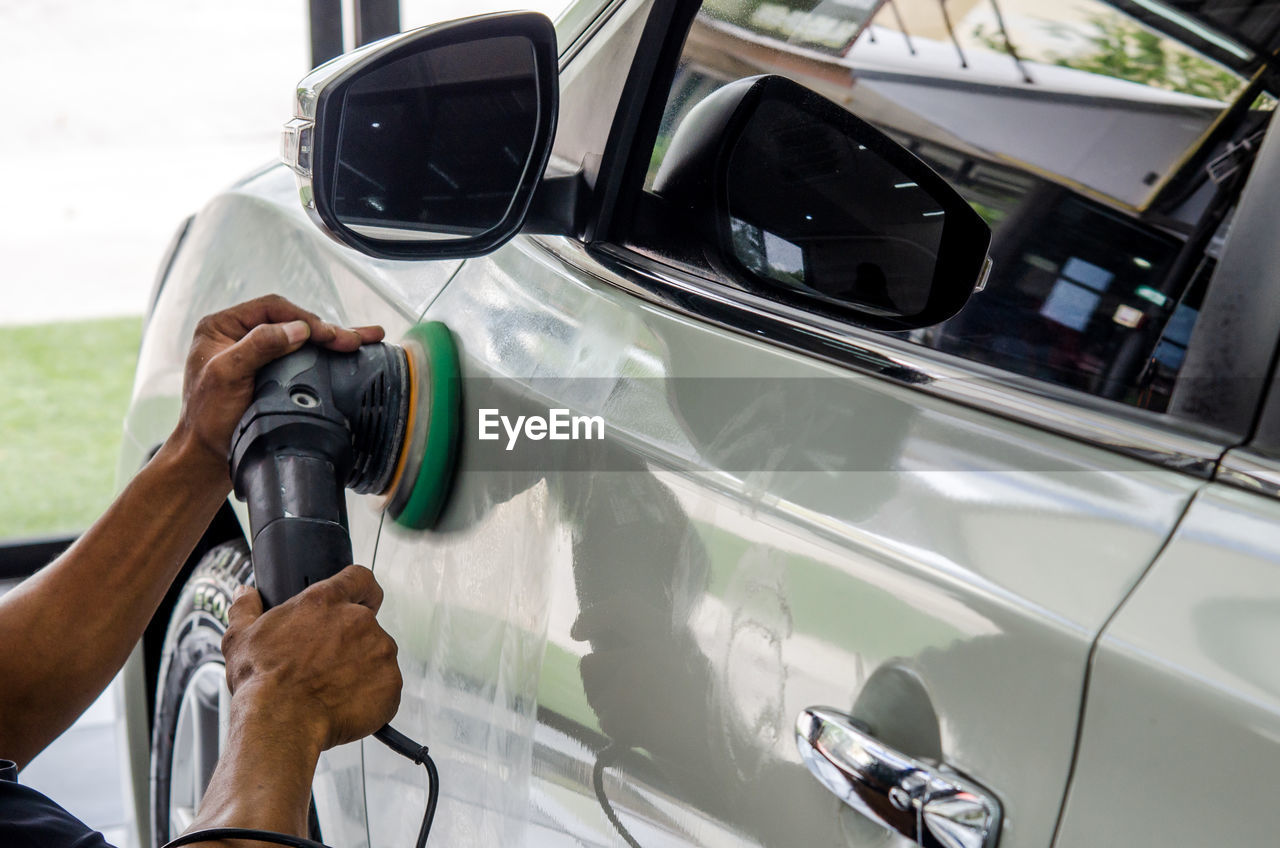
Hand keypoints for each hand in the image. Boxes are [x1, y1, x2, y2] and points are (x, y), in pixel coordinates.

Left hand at [172, 294, 384, 486]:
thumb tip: (297, 329)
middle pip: (291, 322)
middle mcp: (239, 335)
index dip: (304, 320)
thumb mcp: (227, 375)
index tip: (328, 335)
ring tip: (364, 338)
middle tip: (354, 340)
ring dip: (331, 339)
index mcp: (222, 326)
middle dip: (326, 330)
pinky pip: (301, 357)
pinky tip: (344, 353)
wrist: (209, 457)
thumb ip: (259, 345)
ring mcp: (256, 354)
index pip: (272, 310)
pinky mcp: (270, 373)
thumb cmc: (207, 418)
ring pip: (300, 339)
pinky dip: (324, 355)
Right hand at [221, 565, 401, 750]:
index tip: (361, 600)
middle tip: (325, 666)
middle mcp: (359, 621)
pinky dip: (371, 696)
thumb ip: (246, 609)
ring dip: (362, 669)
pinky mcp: (390, 684)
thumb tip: (245, 594)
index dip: (362, 590)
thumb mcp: (240, 638)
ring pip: (377, 656)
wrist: (280, 723)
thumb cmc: (262, 682)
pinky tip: (344, 705)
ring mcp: (380, 651)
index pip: (360, 578)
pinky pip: (386, 687)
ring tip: (331, 689)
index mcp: (326, 602)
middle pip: (366, 624)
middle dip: (351, 643)